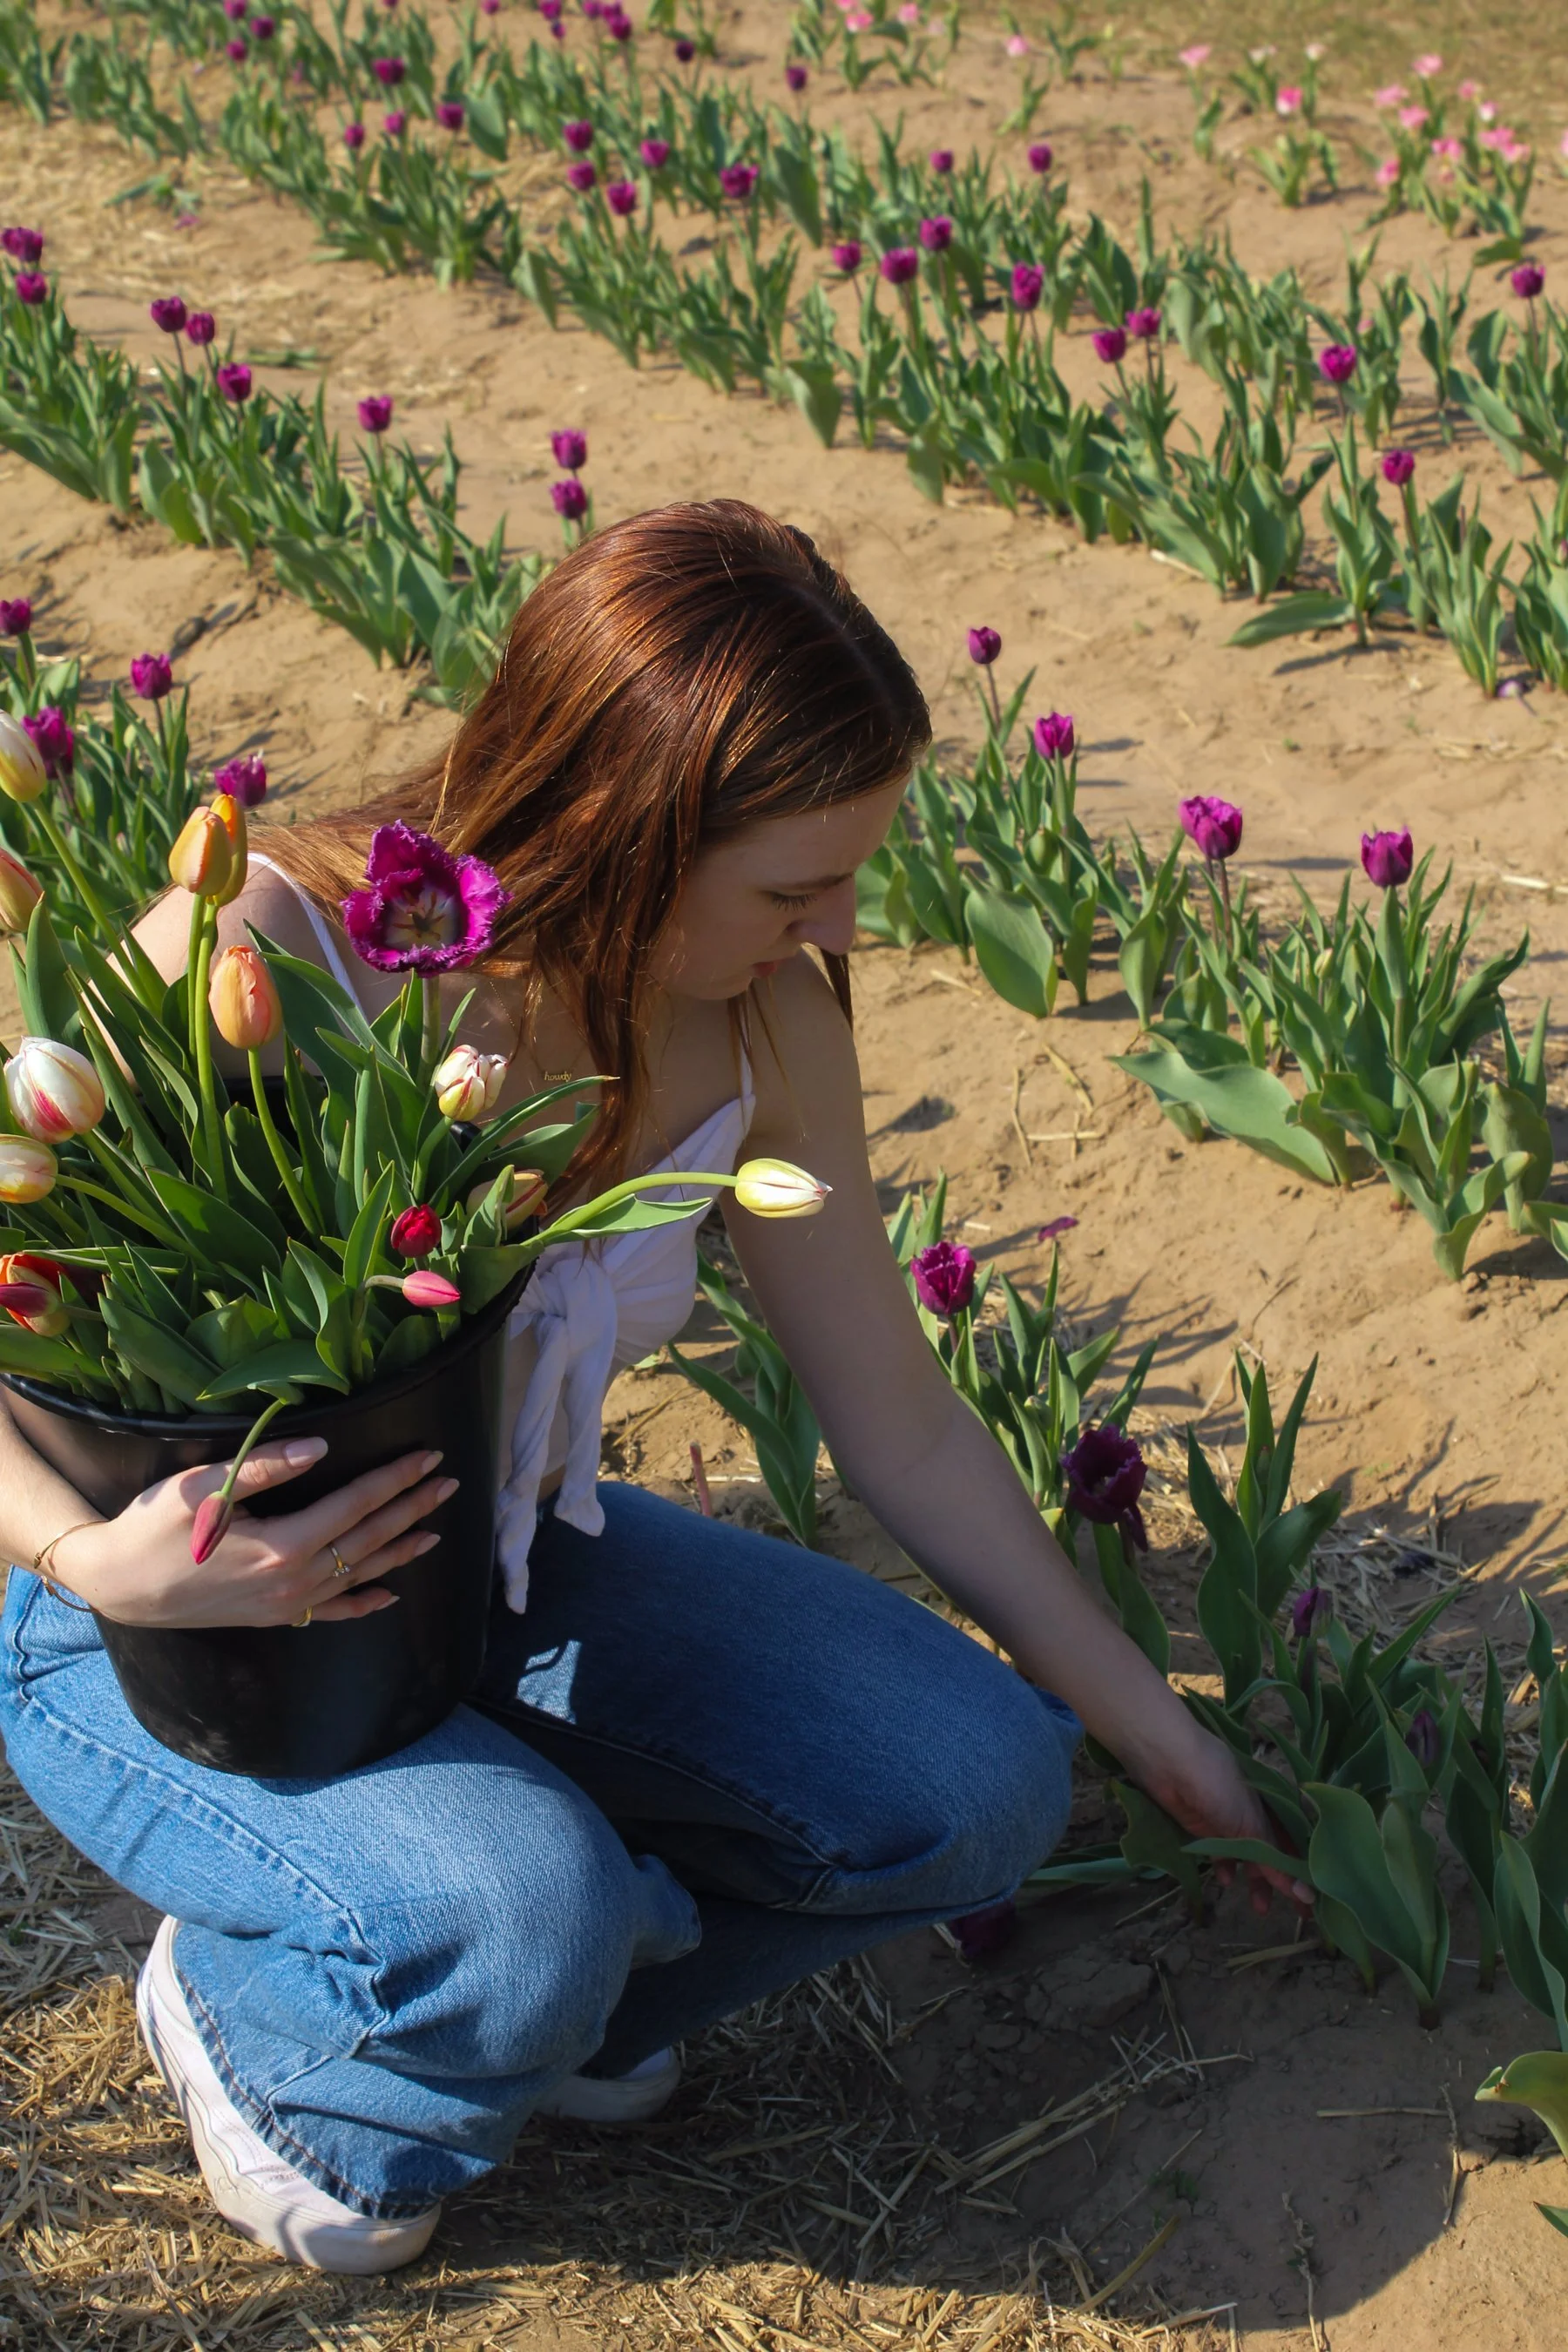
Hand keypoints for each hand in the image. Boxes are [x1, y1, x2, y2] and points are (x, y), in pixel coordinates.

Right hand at [48, 1440, 456, 1628]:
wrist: (117, 1585)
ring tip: (435, 1529)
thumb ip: (266, 1468)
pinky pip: (330, 1613)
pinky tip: (389, 1595)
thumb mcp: (204, 1487)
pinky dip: (363, 1603)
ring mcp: (286, 1605)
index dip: (395, 1478)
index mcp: (283, 1544)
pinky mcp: (272, 1618)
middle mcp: (294, 1580)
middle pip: (368, 1539)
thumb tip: (321, 1448)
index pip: (356, 1504)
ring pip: (358, 1575)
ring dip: (399, 1551)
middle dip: (411, 1508)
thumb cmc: (154, 1528)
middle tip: (448, 1483)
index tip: (429, 1456)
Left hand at [1136, 1721, 1311, 1917]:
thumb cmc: (1221, 1786)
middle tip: (1297, 1916)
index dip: (1307, 1872)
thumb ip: (1275, 1861)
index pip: (1298, 1844)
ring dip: (1257, 1882)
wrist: (1172, 1763)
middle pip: (1276, 1855)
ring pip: (1250, 1859)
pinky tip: (1226, 1880)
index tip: (1318, 1902)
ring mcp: (1231, 1823)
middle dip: (1284, 1883)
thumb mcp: (1253, 1825)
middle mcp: (1257, 1816)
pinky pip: (1222, 1854)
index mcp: (1276, 1807)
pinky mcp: (1206, 1828)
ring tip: (1260, 1908)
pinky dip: (1226, 1868)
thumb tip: (1305, 1895)